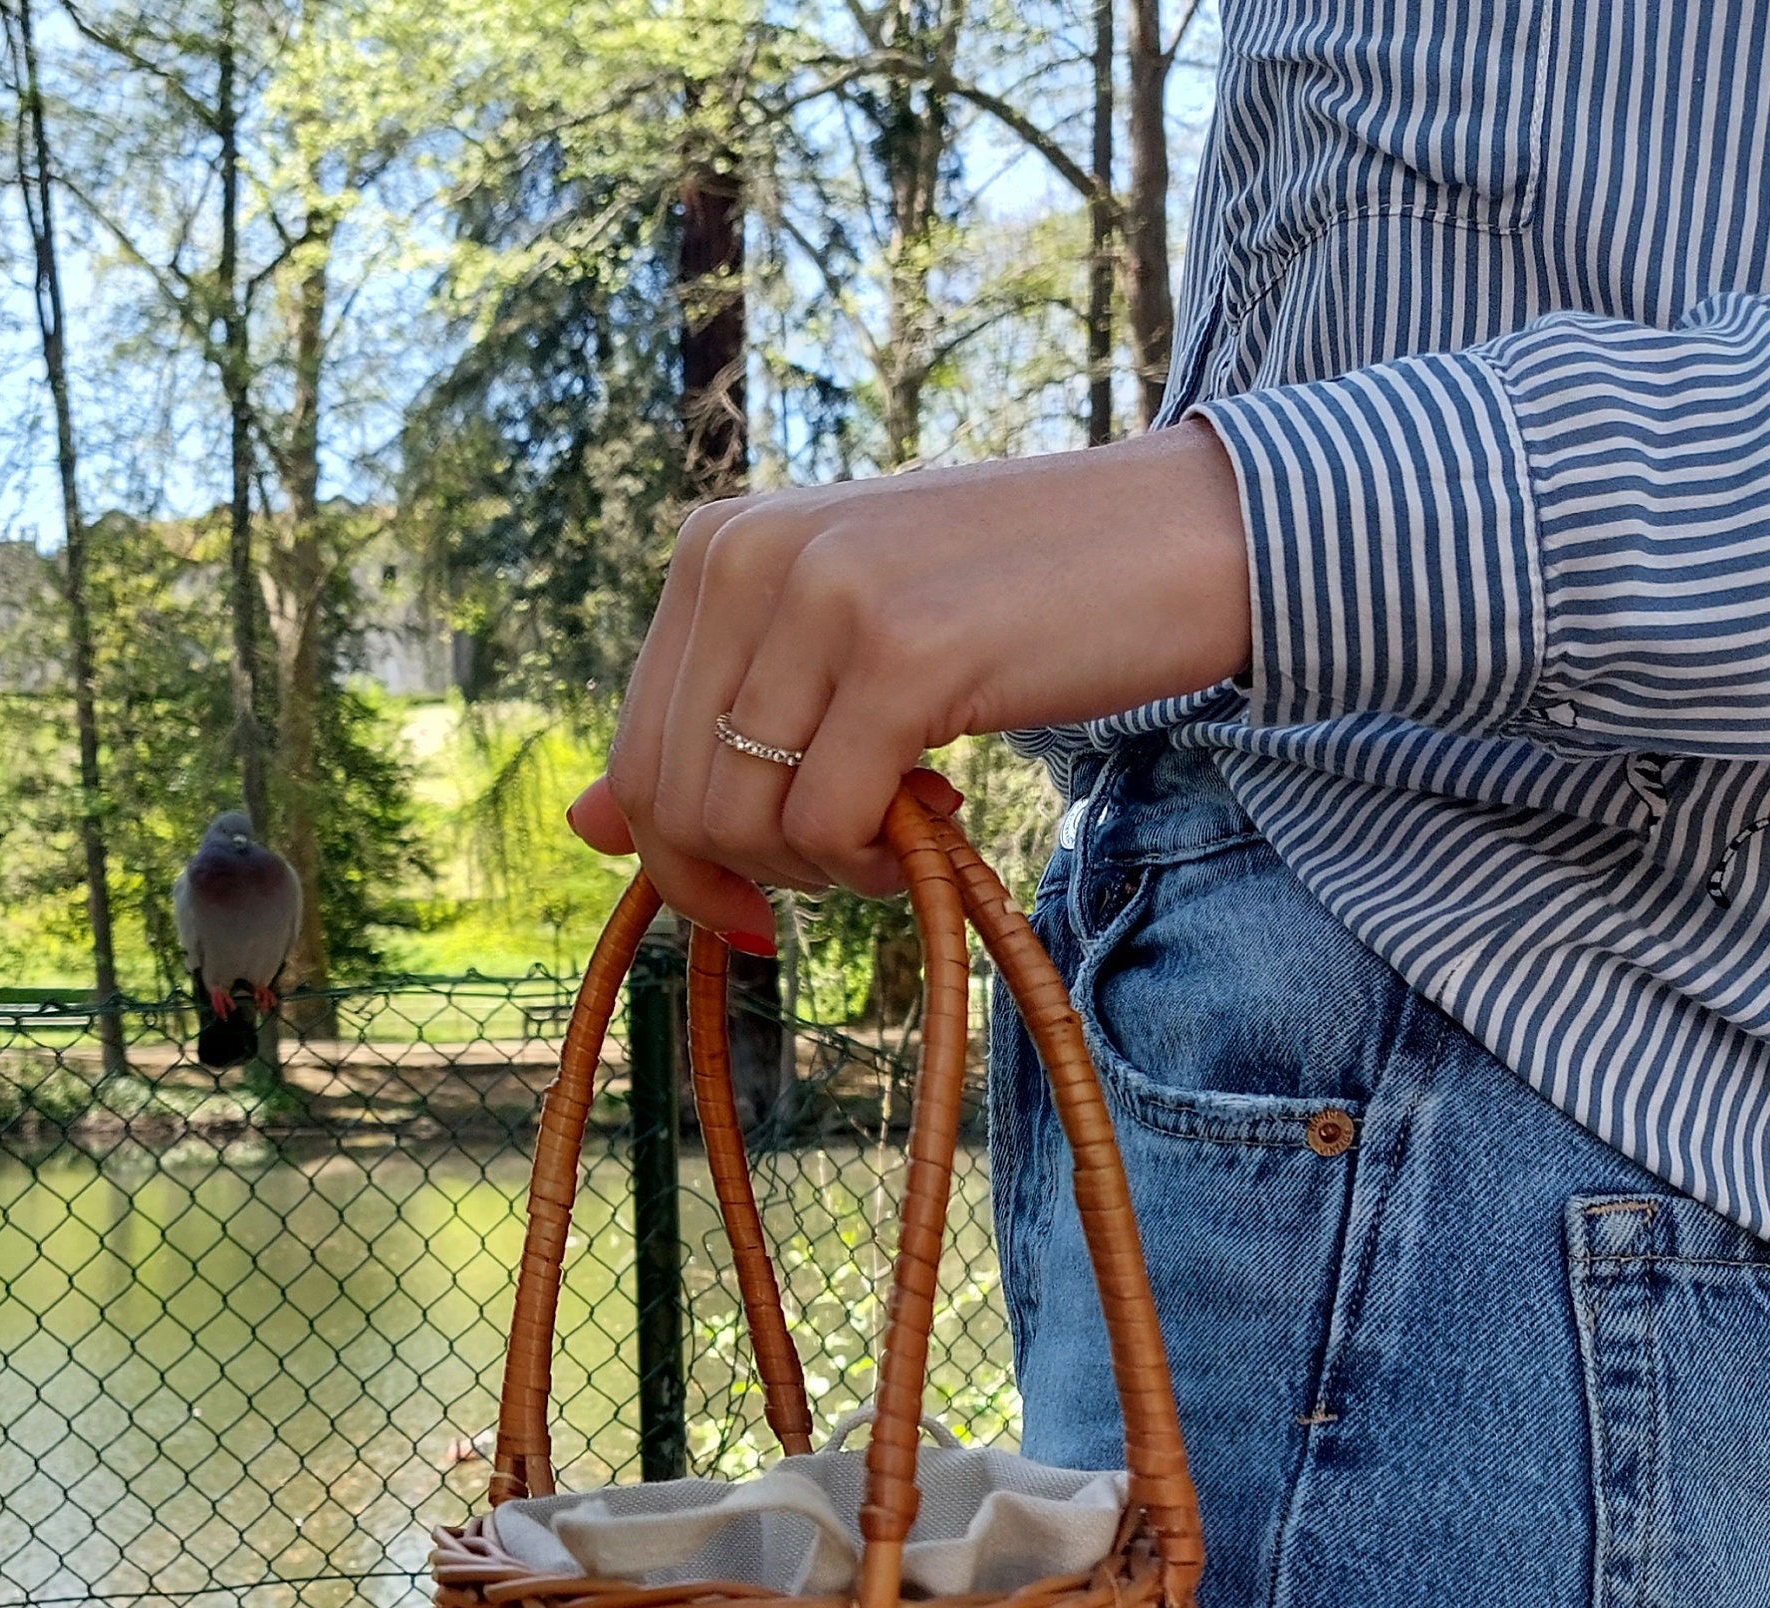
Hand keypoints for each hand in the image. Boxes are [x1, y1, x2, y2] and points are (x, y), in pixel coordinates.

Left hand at [568, 424, 1252, 944]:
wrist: (1186, 537)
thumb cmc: (1006, 601)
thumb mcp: (830, 647)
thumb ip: (709, 725)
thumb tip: (583, 831)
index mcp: (714, 543)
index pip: (635, 753)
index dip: (683, 862)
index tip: (757, 907)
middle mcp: (748, 553)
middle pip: (674, 800)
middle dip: (750, 876)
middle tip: (848, 867)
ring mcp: (822, 598)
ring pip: (741, 822)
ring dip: (819, 869)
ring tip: (900, 832)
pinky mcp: (902, 655)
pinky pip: (829, 823)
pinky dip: (871, 863)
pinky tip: (932, 826)